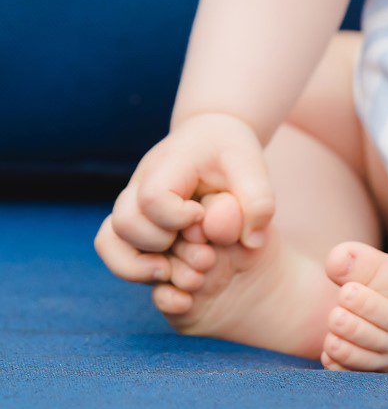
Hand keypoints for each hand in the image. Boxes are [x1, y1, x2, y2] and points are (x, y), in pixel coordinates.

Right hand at [93, 112, 275, 285]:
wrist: (210, 136)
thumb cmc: (230, 150)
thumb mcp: (252, 165)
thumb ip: (258, 199)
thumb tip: (252, 242)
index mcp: (170, 164)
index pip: (154, 197)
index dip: (176, 217)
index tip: (202, 215)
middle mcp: (141, 183)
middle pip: (125, 223)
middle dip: (160, 243)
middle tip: (195, 246)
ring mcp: (132, 202)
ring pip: (109, 240)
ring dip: (137, 265)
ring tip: (170, 270)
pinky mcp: (133, 220)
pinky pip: (111, 247)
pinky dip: (130, 267)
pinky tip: (166, 272)